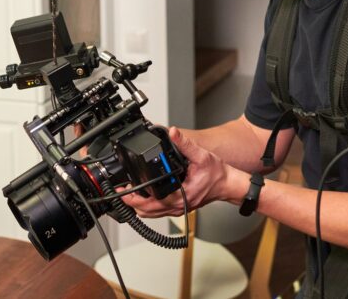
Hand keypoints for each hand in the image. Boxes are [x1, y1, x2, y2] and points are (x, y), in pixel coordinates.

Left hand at [121, 127, 240, 217]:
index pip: (152, 203)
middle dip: (131, 203)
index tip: (124, 190)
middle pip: (147, 212)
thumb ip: (185, 144)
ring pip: (151, 215)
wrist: (227, 184)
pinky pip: (158, 212)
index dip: (134, 198)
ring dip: (138, 207)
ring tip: (127, 196)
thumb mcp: (201, 155)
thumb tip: (173, 133)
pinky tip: (142, 198)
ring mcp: (178, 209)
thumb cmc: (217, 174)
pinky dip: (147, 208)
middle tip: (120, 192)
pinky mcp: (179, 207)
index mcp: (181, 195)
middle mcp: (178, 206)